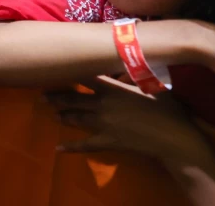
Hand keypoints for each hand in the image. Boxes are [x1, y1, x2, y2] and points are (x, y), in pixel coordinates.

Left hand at [49, 77, 210, 162]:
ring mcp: (102, 124)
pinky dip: (70, 147)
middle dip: (57, 96)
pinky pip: (84, 145)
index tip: (53, 65)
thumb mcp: (151, 85)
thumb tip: (125, 64)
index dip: (69, 71)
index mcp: (113, 88)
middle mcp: (102, 104)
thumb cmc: (167, 109)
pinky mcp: (106, 142)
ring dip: (62, 115)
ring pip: (76, 118)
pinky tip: (57, 149)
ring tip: (51, 113)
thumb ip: (133, 76)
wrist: (173, 137)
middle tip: (41, 94)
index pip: (85, 76)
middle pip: (74, 98)